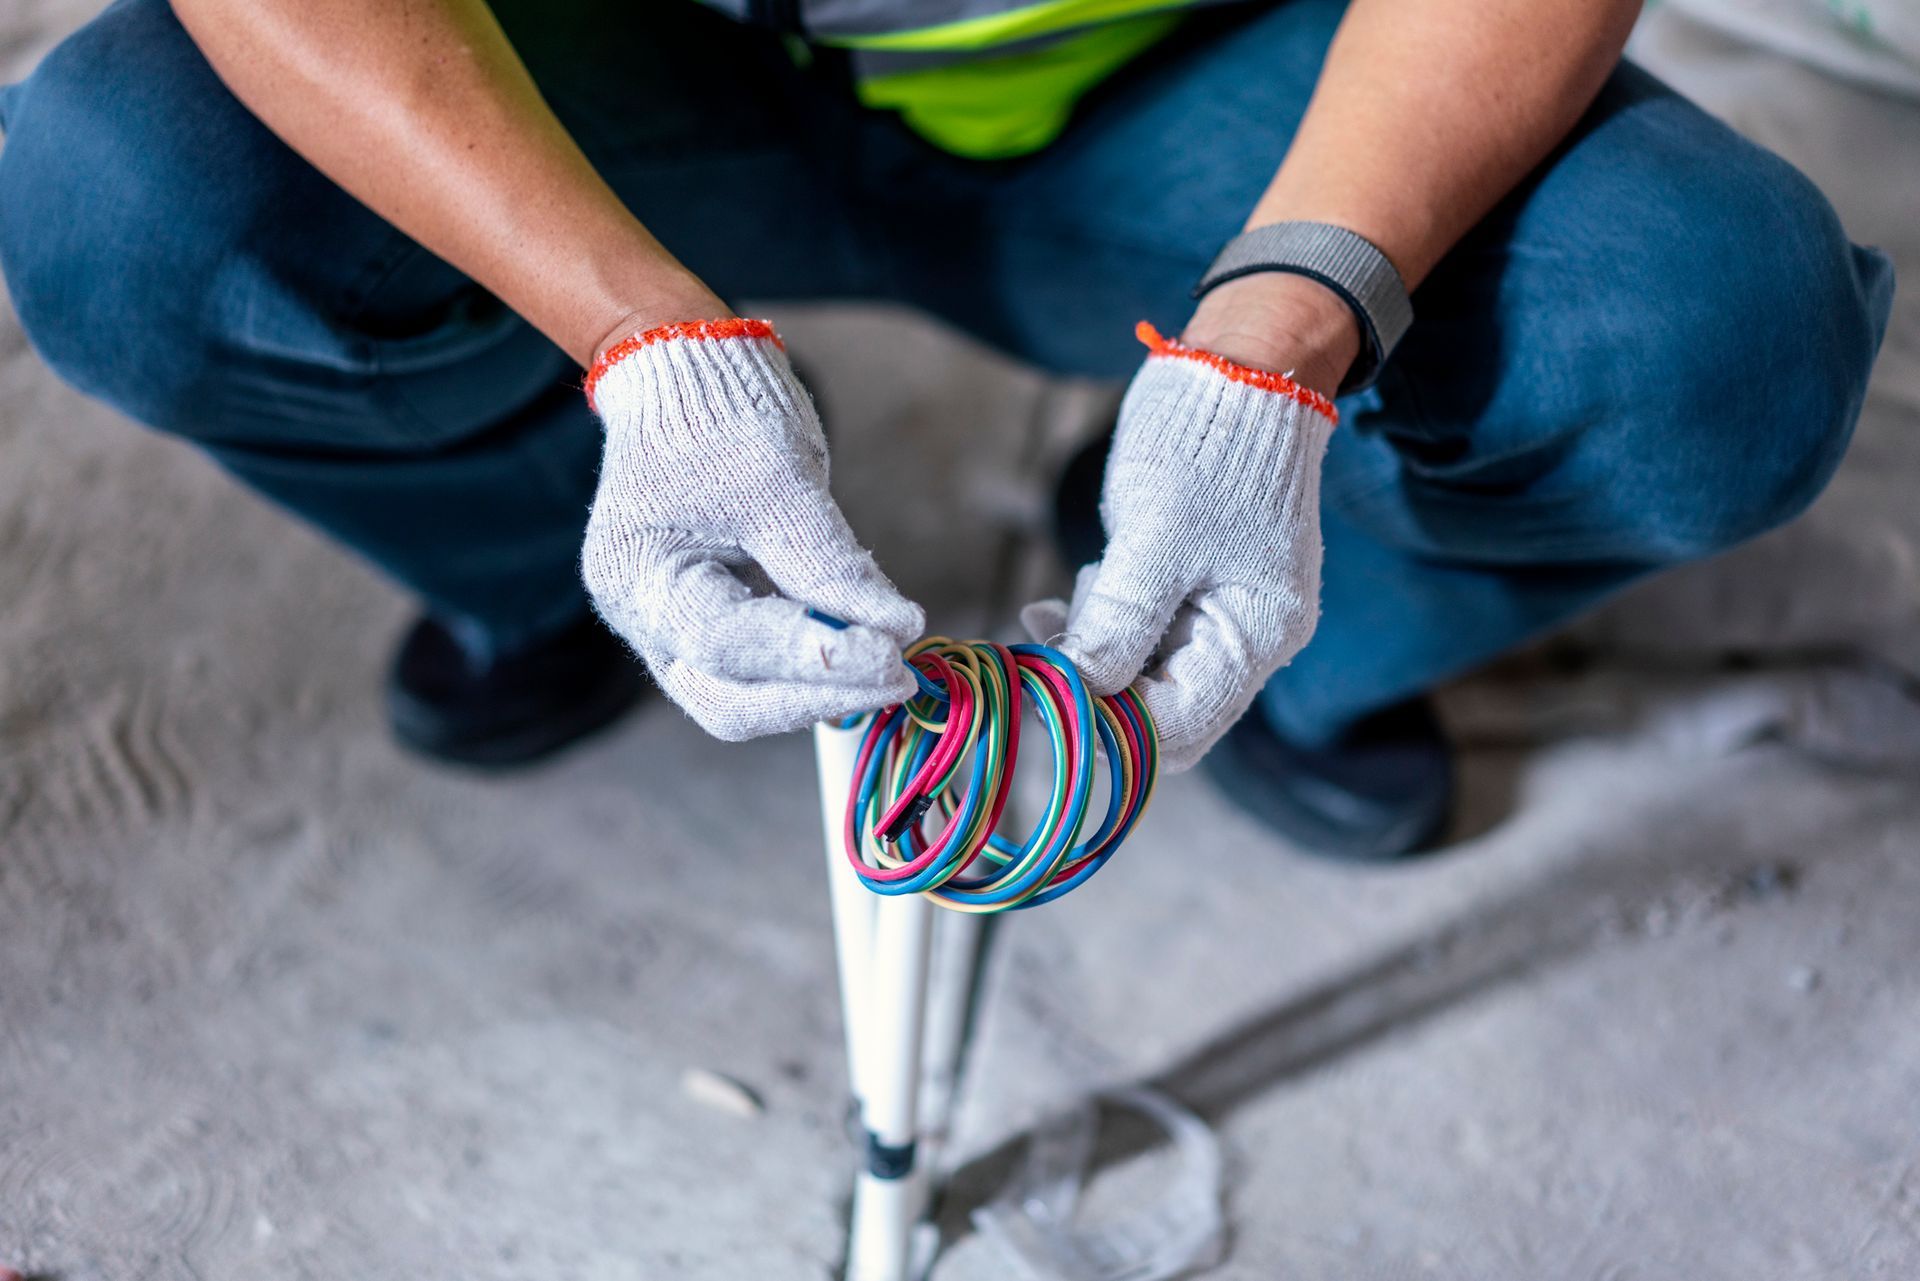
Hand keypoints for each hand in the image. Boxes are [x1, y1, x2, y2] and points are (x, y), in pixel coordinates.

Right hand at [582, 318, 922, 739]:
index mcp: (638, 574)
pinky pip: (759, 674)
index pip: (728, 644)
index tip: (890, 651)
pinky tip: (864, 650)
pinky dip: (811, 670)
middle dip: (816, 695)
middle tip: (897, 677)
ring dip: (818, 692)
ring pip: (744, 701)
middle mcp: (644, 618)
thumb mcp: (779, 480)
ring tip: (889, 668)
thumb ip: (830, 564)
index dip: (813, 657)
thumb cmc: (718, 414)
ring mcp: (672, 630)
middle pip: (728, 701)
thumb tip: (896, 629)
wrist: (689, 378)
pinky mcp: (710, 626)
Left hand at [1022, 311, 1339, 770]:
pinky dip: (1101, 625)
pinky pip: (1143, 634)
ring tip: (1053, 614)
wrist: (1242, 365)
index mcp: (1257, 635)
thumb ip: (1121, 621)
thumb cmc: (1207, 445)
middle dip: (1097, 692)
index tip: (1043, 701)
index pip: (1182, 726)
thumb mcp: (1155, 538)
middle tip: (1035, 662)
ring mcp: (1223, 613)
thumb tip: (1081, 691)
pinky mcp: (1194, 588)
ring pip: (1146, 674)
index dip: (1110, 725)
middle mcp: (1249, 638)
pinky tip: (1062, 604)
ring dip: (1093, 656)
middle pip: (1165, 710)